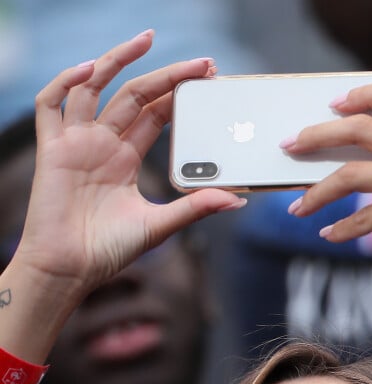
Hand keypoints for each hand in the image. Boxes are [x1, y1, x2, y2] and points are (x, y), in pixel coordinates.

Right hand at [13, 31, 243, 308]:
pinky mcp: (52, 149)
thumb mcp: (160, 226)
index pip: (155, 113)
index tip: (208, 80)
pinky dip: (66, 82)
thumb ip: (195, 208)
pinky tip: (90, 69)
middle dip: (167, 75)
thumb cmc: (109, 251)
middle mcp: (103, 144)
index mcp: (126, 158)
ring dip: (117, 60)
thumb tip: (236, 201)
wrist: (71, 270)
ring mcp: (76, 143)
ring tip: (146, 41)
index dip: (179, 94)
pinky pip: (50, 104)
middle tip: (202, 64)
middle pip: (135, 95)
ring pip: (93, 87)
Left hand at [282, 79, 371, 311]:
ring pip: (350, 174)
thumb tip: (345, 165)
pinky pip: (359, 218)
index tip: (333, 103)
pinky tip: (328, 235)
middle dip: (317, 135)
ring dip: (316, 193)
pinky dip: (338, 229)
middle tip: (290, 147)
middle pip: (361, 127)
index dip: (364, 92)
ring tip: (297, 208)